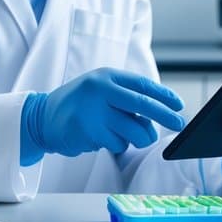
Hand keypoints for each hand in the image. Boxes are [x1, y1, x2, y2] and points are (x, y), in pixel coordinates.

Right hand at [21, 68, 183, 163]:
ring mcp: (94, 111)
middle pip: (144, 106)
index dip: (164, 96)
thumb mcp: (100, 89)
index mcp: (106, 77)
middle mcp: (101, 90)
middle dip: (166, 117)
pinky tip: (101, 137)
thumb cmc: (78, 105)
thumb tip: (160, 112)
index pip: (143, 85)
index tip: (179, 105)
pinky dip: (117, 144)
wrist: (42, 118)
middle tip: (179, 125)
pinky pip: (119, 144)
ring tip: (127, 135)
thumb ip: (125, 96)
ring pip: (135, 130)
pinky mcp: (89, 132)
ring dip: (139, 137)